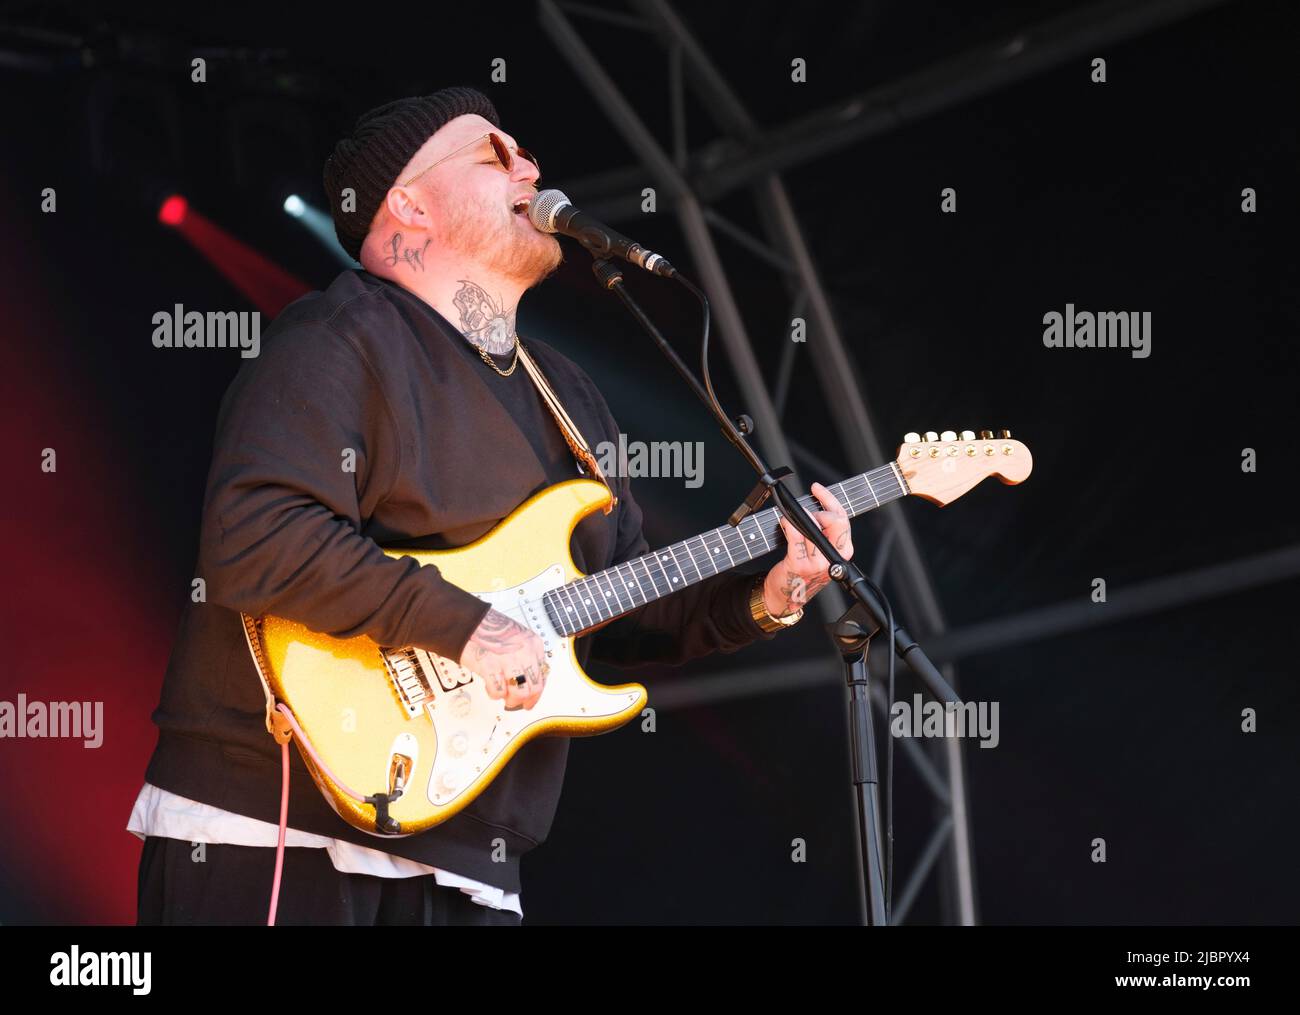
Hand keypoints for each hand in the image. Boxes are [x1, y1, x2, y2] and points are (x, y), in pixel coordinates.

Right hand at [458, 609, 547, 709]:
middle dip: (524, 700)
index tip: (531, 700)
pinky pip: (499, 692)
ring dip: (510, 700)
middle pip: (534, 688)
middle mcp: (524, 651)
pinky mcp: (490, 666)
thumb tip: (529, 682)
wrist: (468, 622)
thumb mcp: (517, 640)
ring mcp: (508, 659)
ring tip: (503, 695)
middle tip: (515, 702)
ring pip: (520, 693)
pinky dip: (494, 694)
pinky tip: (490, 686)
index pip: (543, 676)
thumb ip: (526, 658)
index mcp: (533, 644)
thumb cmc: (490, 630)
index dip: (536, 693)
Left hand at [765, 482, 852, 615]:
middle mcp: (834, 558)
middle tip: (807, 512)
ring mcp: (818, 563)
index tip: (817, 489)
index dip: (829, 500)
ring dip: (800, 517)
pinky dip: (788, 524)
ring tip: (791, 519)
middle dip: (820, 510)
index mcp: (843, 551)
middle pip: (835, 521)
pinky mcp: (800, 565)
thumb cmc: (802, 570)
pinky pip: (796, 536)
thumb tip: (816, 504)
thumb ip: (825, 530)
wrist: (787, 595)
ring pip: (813, 526)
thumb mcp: (821, 550)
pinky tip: (784, 522)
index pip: (843, 518)